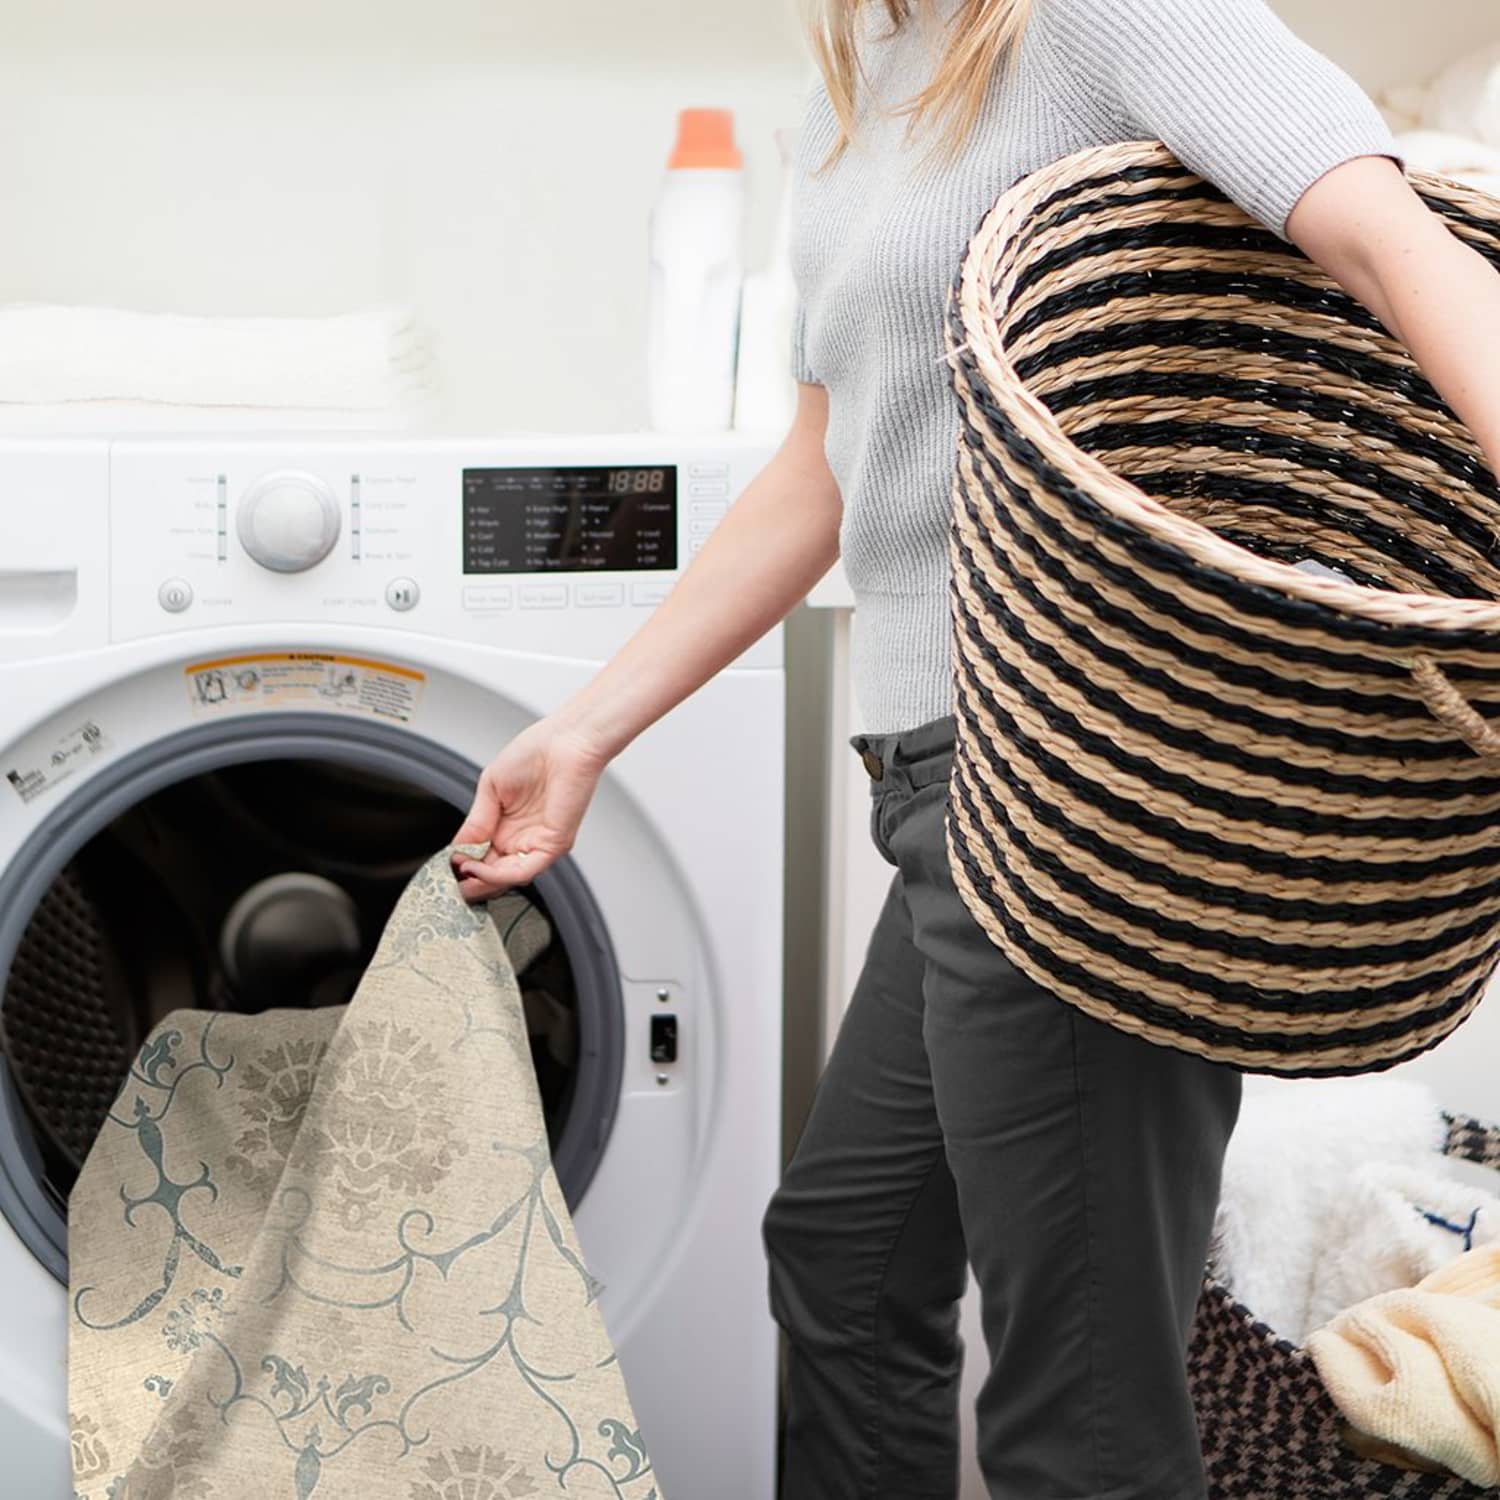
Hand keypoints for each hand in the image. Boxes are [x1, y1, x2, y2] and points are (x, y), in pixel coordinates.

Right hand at [449, 715, 610, 903]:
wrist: (565, 741)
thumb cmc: (536, 753)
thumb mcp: (491, 788)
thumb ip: (476, 822)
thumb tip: (458, 848)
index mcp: (506, 824)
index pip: (481, 856)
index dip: (462, 865)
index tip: (445, 867)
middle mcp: (522, 837)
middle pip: (493, 873)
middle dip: (469, 881)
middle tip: (448, 882)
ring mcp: (538, 843)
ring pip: (506, 878)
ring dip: (481, 881)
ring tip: (460, 873)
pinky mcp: (553, 845)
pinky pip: (524, 870)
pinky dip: (498, 876)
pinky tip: (477, 868)